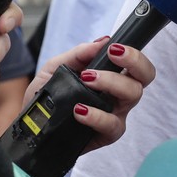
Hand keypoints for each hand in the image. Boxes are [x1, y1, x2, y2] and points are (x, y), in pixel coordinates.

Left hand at [24, 38, 157, 152]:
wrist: (30, 123)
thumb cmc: (48, 93)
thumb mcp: (56, 67)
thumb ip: (79, 54)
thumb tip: (102, 41)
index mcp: (112, 75)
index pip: (136, 63)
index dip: (134, 53)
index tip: (115, 48)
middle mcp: (119, 94)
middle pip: (145, 76)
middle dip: (134, 62)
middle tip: (112, 55)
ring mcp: (115, 114)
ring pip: (132, 96)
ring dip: (112, 82)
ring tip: (87, 80)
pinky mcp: (106, 134)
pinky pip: (112, 125)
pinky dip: (97, 115)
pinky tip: (80, 109)